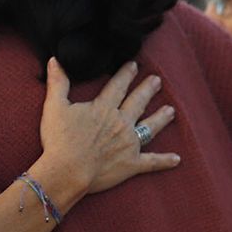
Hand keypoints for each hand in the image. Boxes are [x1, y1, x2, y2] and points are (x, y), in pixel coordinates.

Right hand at [36, 58, 179, 208]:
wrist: (67, 171)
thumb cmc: (59, 140)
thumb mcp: (54, 107)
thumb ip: (58, 83)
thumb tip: (55, 60)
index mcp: (104, 108)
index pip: (118, 86)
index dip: (126, 74)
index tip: (134, 65)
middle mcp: (121, 123)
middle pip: (138, 102)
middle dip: (147, 90)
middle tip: (156, 81)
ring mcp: (129, 143)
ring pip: (150, 127)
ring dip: (161, 118)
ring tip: (170, 110)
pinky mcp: (131, 163)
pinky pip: (152, 161)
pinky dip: (165, 160)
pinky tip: (176, 159)